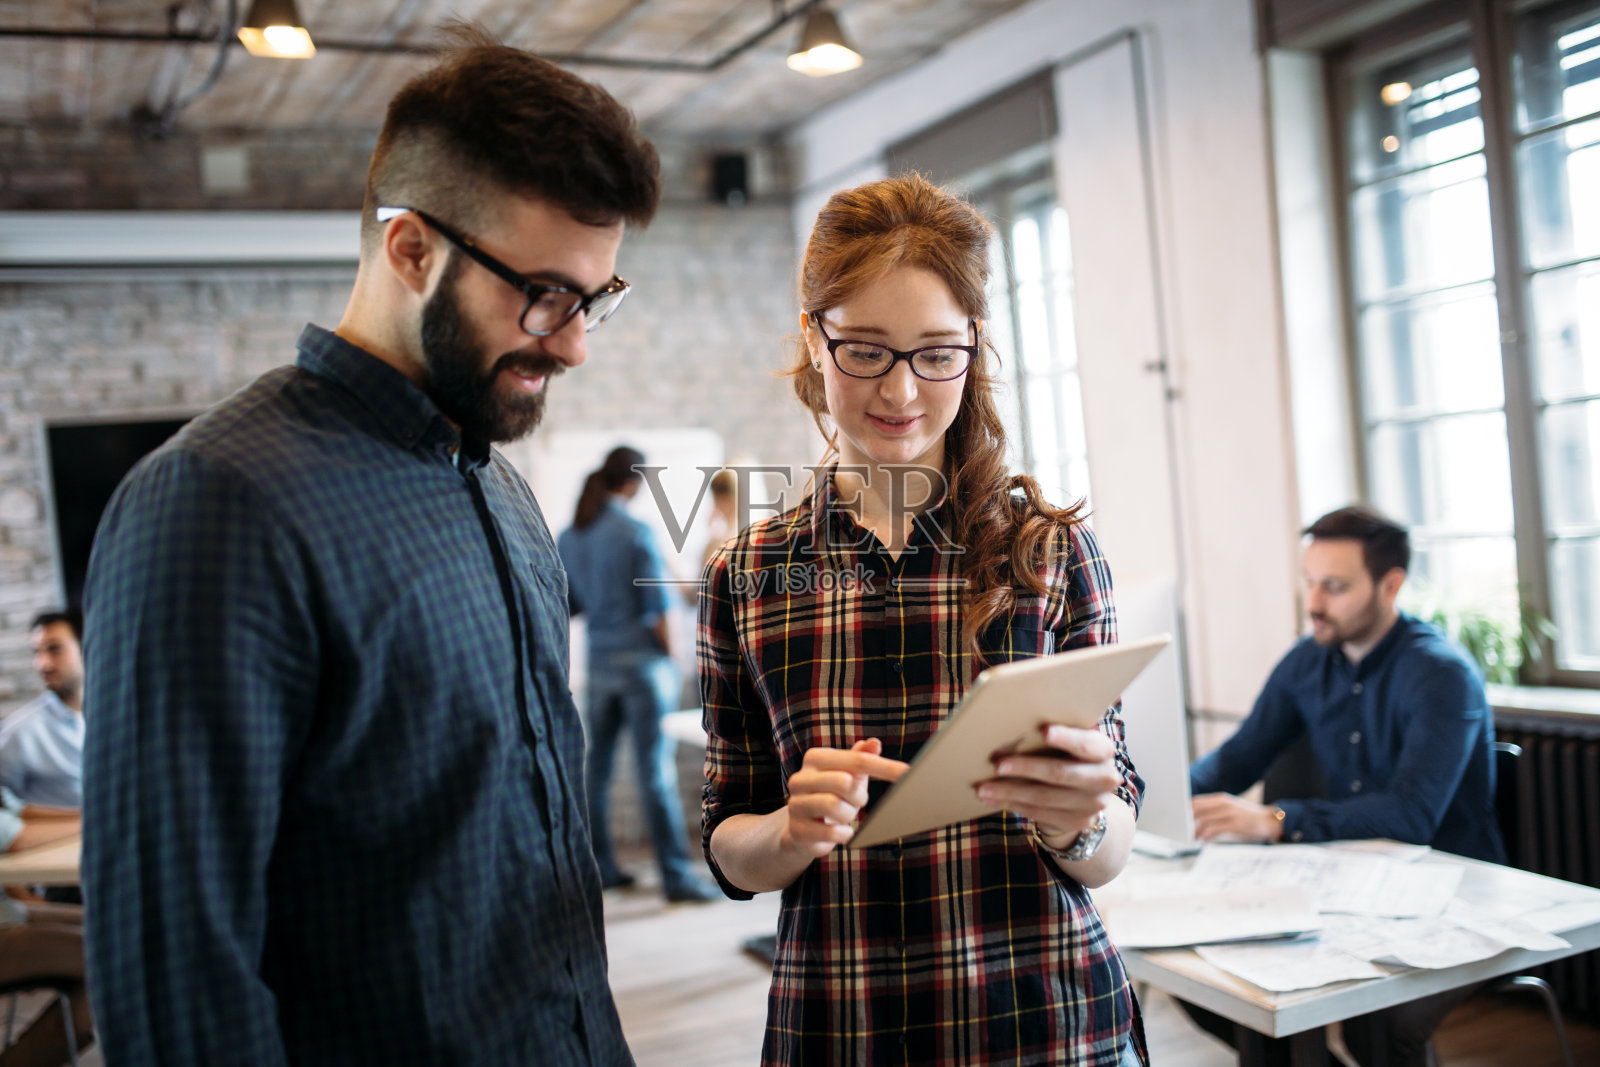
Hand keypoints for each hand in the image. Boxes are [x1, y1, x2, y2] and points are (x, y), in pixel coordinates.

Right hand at [781, 739, 907, 859]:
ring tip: (845, 816)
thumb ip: (861, 757)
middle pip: (845, 782)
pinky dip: (844, 834)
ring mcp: (795, 804)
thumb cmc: (830, 794)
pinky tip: (841, 831)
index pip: (858, 760)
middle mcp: (800, 778)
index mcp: (815, 758)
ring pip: (835, 807)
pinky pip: (831, 832)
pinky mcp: (797, 829)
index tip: (908, 774)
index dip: (886, 767)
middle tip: (856, 801)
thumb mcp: (847, 773)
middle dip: (859, 796)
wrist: (802, 827)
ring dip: (849, 815)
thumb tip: (874, 742)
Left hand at [975, 724, 1121, 845]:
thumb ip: (1054, 733)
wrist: (1087, 793)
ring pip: (1044, 797)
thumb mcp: (1070, 742)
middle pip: (1060, 772)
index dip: (1066, 738)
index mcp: (1103, 750)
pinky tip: (993, 799)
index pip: (1085, 743)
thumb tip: (1012, 724)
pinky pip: (1040, 813)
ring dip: (1010, 792)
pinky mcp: (1078, 821)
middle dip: (1026, 768)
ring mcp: (1093, 803)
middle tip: (997, 765)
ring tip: (982, 788)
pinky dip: (1013, 805)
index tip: (1044, 730)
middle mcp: (1104, 778)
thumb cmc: (1068, 754)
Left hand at [1191, 793, 1283, 842]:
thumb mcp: (1231, 809)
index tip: (1179, 820)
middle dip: (1187, 821)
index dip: (1185, 810)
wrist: (1270, 821)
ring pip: (1203, 820)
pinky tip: (1203, 840)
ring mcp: (1229, 813)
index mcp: (1221, 799)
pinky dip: (1206, 835)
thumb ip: (1216, 811)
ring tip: (1192, 838)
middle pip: (1197, 809)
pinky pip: (1214, 829)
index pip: (1196, 801)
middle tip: (1182, 830)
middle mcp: (1223, 803)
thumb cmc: (1248, 817)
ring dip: (1195, 830)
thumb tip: (1197, 819)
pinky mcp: (1235, 823)